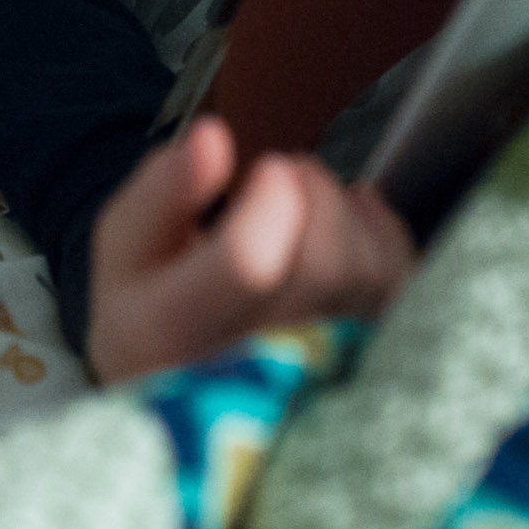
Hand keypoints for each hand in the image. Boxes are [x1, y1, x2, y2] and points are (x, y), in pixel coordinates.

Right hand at [87, 116, 413, 384]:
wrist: (178, 389)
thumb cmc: (151, 306)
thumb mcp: (126, 247)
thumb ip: (164, 190)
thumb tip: (213, 139)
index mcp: (173, 333)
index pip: (249, 266)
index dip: (273, 202)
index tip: (269, 170)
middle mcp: (250, 370)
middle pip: (324, 266)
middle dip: (313, 194)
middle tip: (282, 175)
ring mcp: (316, 373)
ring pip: (369, 274)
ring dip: (344, 212)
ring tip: (303, 204)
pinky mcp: (364, 365)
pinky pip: (401, 285)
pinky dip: (381, 234)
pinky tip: (344, 226)